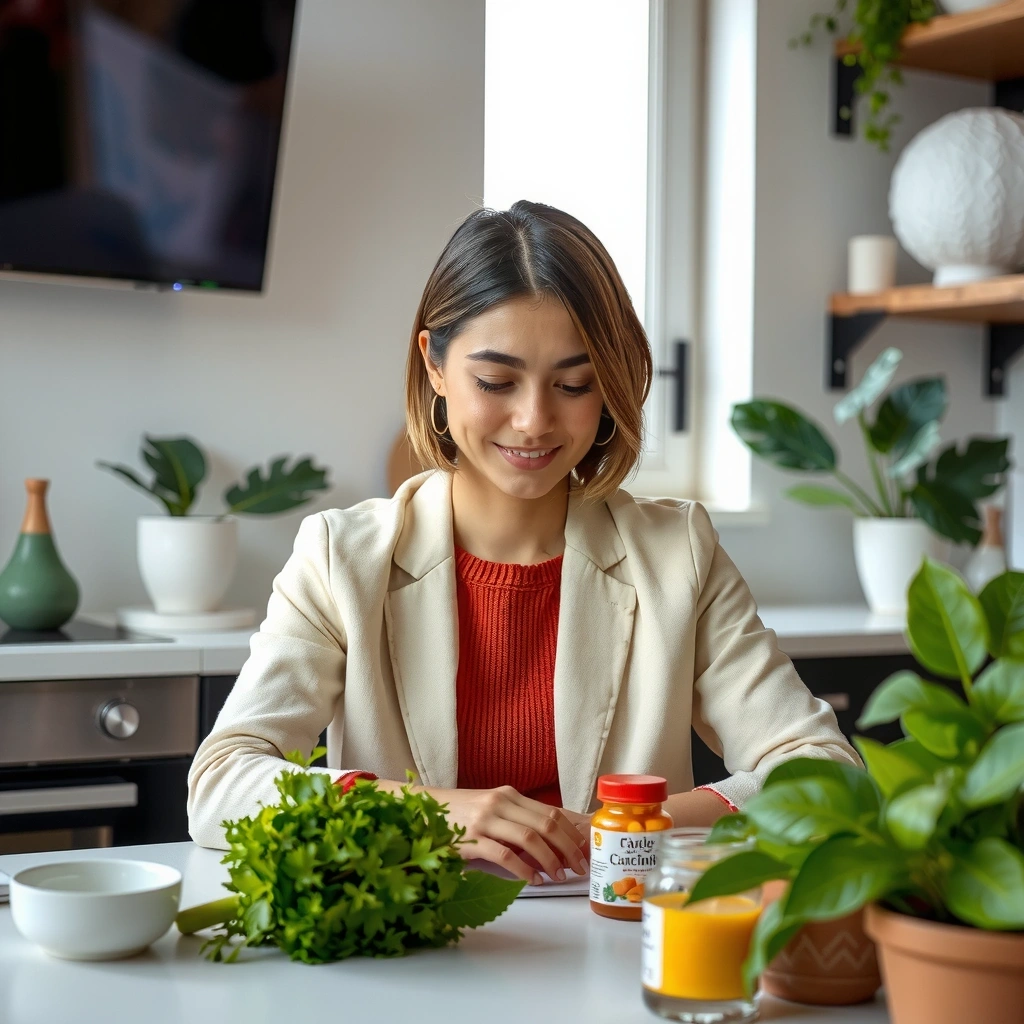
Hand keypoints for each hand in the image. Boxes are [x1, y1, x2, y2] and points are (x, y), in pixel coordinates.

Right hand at [427, 785, 589, 884]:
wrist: (423, 812)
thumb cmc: (460, 815)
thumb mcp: (491, 809)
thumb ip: (516, 819)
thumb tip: (552, 843)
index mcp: (508, 794)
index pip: (550, 812)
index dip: (572, 833)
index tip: (584, 850)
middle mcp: (499, 803)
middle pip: (546, 824)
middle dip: (568, 848)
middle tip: (580, 867)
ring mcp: (484, 820)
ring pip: (530, 838)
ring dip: (550, 859)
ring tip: (559, 876)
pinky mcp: (470, 839)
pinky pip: (504, 855)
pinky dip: (523, 869)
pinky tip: (533, 880)